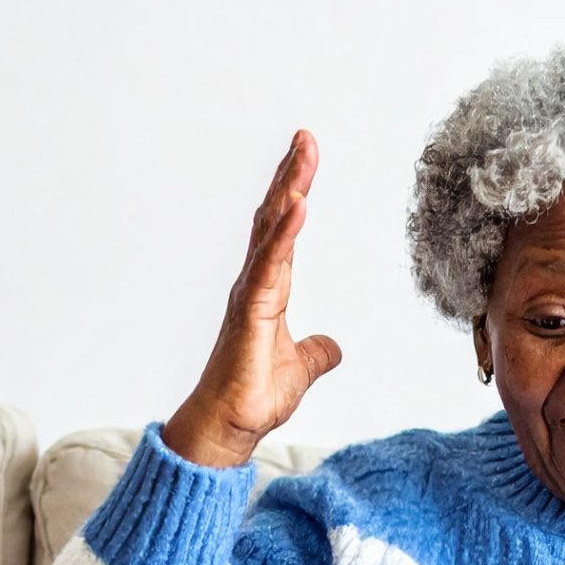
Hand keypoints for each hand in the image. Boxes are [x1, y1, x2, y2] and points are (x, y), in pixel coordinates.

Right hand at [161, 129, 344, 468]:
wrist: (230, 427)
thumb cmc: (253, 397)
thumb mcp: (302, 368)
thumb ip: (317, 352)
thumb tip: (334, 348)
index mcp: (268, 290)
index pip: (283, 230)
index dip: (294, 192)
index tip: (305, 157)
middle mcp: (256, 284)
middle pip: (274, 218)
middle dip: (290, 176)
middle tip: (305, 137)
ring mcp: (250, 295)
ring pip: (270, 231)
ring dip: (288, 190)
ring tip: (302, 154)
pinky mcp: (250, 312)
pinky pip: (270, 264)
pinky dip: (285, 234)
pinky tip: (298, 205)